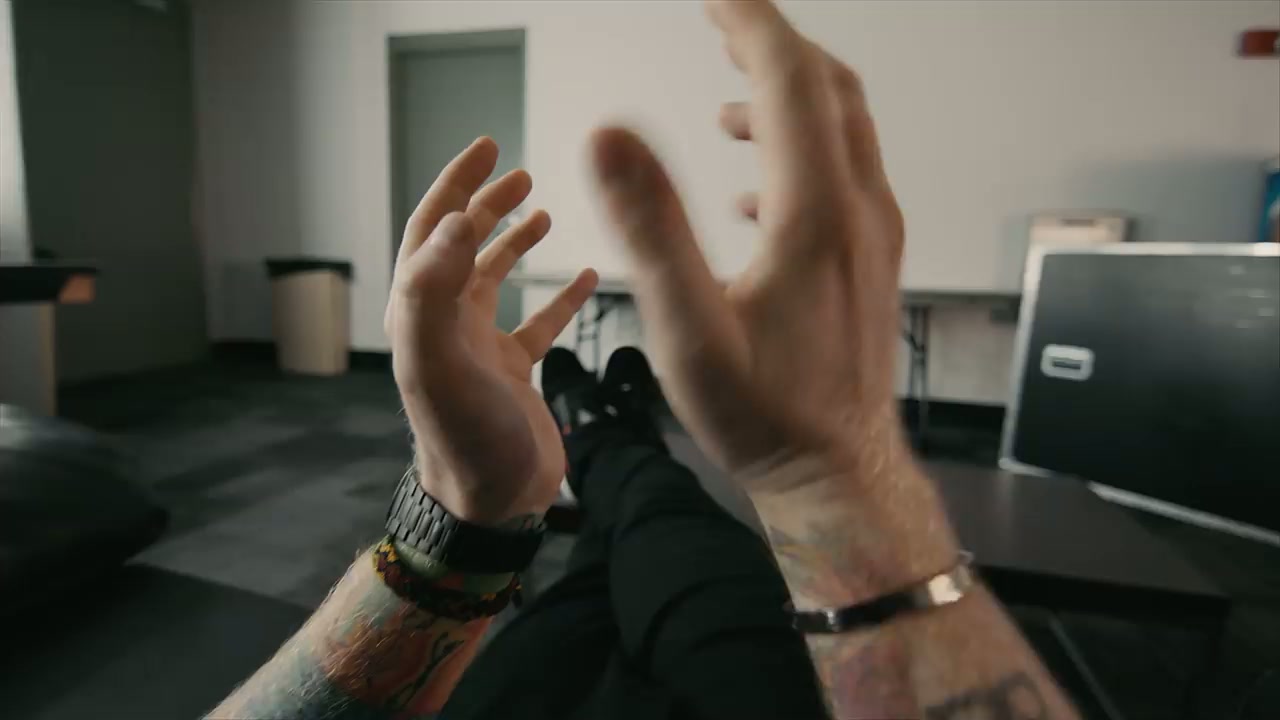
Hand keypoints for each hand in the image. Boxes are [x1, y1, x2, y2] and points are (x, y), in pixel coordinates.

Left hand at [386, 137, 596, 525]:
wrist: (489, 504)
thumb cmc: (462, 436)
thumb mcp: (437, 361)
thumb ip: (433, 290)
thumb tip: (452, 221)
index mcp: (420, 312)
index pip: (431, 231)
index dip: (454, 186)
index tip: (487, 147)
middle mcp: (445, 324)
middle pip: (460, 247)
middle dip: (485, 204)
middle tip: (521, 174)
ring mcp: (480, 349)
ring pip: (494, 280)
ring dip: (514, 242)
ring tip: (543, 213)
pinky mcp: (512, 374)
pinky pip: (538, 324)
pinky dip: (561, 297)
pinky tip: (589, 277)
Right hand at [590, 0, 906, 491]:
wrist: (838, 476)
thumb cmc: (766, 415)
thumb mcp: (689, 328)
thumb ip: (649, 226)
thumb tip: (607, 134)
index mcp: (816, 213)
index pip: (790, 80)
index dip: (750, 23)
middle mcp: (858, 213)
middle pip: (828, 92)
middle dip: (773, 47)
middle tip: (721, 24)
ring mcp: (872, 239)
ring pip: (843, 136)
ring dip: (788, 102)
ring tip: (728, 109)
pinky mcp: (870, 266)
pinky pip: (842, 182)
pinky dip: (797, 159)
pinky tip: (751, 195)